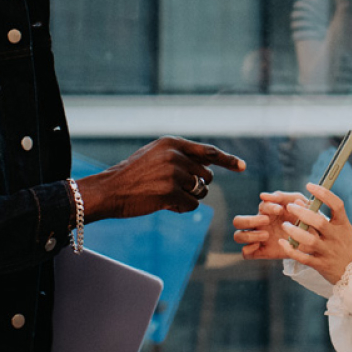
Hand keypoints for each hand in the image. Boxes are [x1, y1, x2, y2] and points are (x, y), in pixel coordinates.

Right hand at [77, 136, 245, 220]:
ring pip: (200, 192)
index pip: (208, 151)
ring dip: (189, 198)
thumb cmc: (132, 175)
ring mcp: (173, 174)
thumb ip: (180, 157)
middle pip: (206, 176)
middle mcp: (175, 155)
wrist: (109, 190)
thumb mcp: (155, 155)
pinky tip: (165, 205)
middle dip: (197, 186)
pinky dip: (182, 208)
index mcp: (172, 143)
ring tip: (167, 196)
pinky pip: (191, 205)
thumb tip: (207, 170)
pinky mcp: (170, 193)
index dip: (228, 160)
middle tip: (176, 189)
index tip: (242, 167)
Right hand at [232, 191, 306, 259]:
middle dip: (249, 220)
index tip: (280, 210)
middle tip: (267, 221)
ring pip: (238, 236)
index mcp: (268, 211)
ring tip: (266, 235)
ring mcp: (260, 239)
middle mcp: (260, 225)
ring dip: (249, 235)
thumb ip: (281, 196)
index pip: (260, 206)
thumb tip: (262, 195)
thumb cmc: (305, 216)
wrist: (314, 238)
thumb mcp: (297, 201)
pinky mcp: (263, 252)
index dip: (268, 207)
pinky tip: (260, 246)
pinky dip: (248, 250)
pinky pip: (245, 253)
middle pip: (238, 221)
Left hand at [279, 183, 351, 283]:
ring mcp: (328, 252)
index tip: (309, 185)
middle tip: (290, 206)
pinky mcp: (320, 265)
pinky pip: (303, 257)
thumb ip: (324, 218)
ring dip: (295, 231)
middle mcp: (336, 237)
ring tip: (284, 225)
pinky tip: (282, 242)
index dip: (323, 194)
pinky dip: (291, 249)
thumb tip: (301, 202)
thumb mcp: (342, 230)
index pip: (336, 205)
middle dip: (303, 212)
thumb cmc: (346, 246)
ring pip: (309, 240)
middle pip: (319, 222)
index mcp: (343, 225)